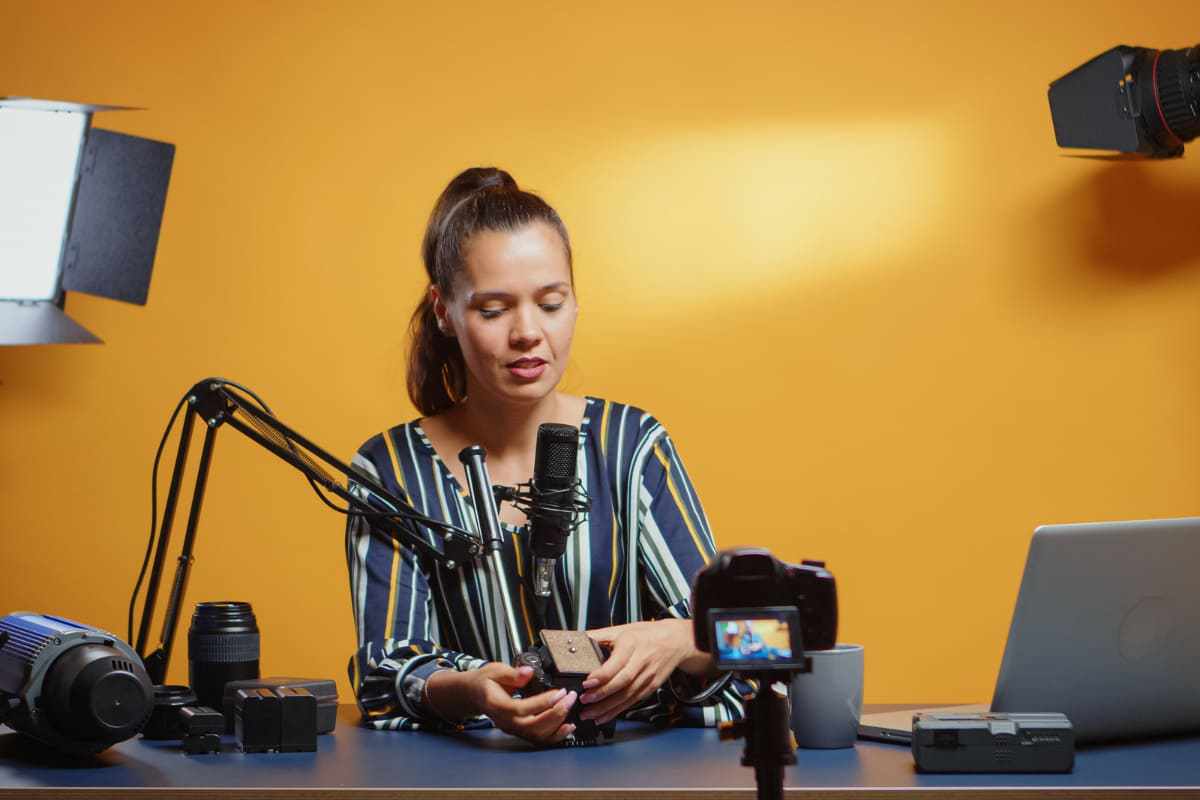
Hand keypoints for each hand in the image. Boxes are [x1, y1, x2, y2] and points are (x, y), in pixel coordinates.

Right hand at [429, 663, 576, 745]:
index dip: (542, 702)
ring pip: (537, 735)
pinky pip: (539, 738)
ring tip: (570, 708)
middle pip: (533, 726)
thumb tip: (528, 672)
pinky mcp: (520, 731)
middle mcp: (505, 722)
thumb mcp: (494, 670)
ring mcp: (513, 729)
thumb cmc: (484, 682)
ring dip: (558, 723)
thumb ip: (512, 673)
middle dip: (556, 712)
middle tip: (570, 697)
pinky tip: (567, 727)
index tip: (559, 692)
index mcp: (497, 706)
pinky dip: (555, 735)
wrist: (474, 694)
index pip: (522, 709)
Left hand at [578, 619, 695, 724]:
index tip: (587, 682)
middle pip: (622, 682)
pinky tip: (604, 716)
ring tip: (589, 714)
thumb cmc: (647, 634)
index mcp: (632, 644)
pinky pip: (632, 701)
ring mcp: (648, 676)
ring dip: (607, 708)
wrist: (675, 641)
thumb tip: (577, 641)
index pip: (617, 663)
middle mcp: (642, 661)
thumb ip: (599, 635)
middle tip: (584, 701)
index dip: (602, 675)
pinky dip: (617, 711)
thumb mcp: (622, 629)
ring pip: (627, 696)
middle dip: (602, 694)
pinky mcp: (651, 687)